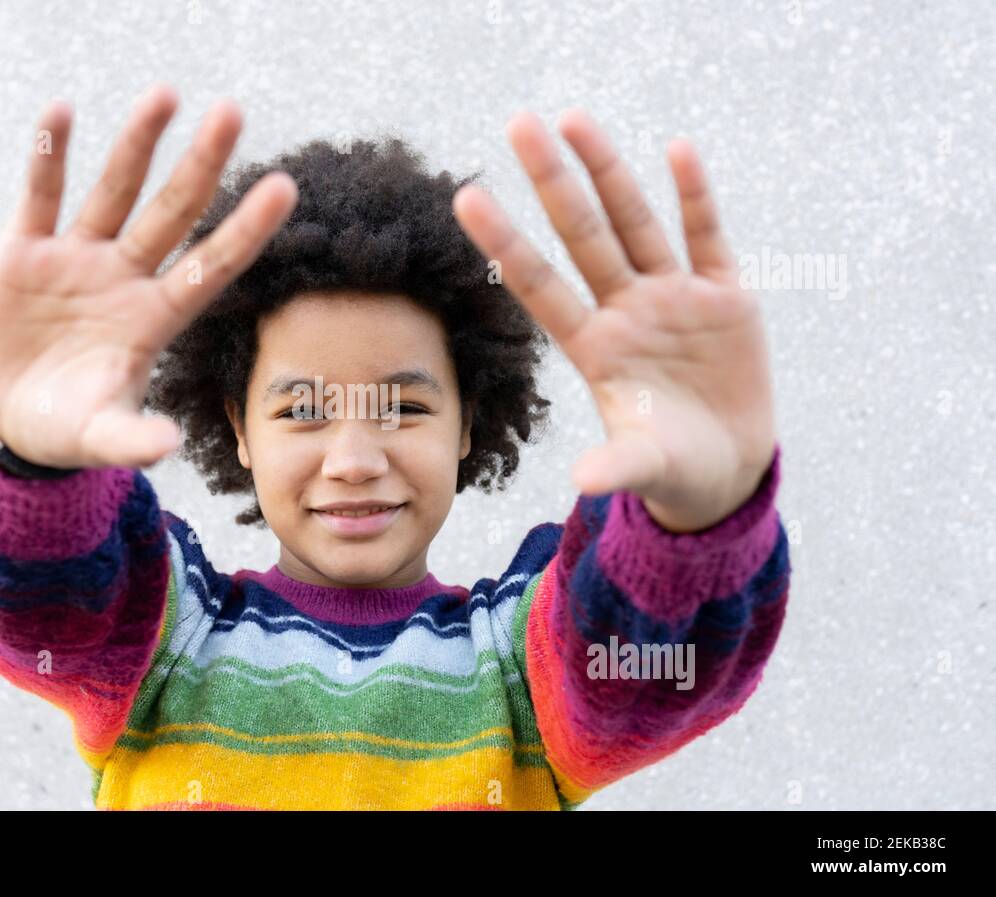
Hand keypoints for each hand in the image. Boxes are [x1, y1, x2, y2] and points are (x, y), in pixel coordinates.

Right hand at [0, 85, 297, 469]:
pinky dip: (49, 155)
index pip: (212, 266)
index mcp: (155, 319)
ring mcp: (79, 258)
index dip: (246, 229)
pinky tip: (61, 112)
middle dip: (202, 166)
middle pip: (173, 213)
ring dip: (137, 144)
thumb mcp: (99, 436)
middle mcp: (126, 279)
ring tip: (166, 93)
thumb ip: (131, 439)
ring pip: (115, 191)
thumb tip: (166, 446)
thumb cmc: (68, 427)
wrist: (9, 416)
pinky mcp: (26, 250)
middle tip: (233, 113)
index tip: (285, 187)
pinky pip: (41, 194)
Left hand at [453, 109, 775, 532]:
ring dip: (608, 171)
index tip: (467, 197)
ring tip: (575, 118)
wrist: (726, 468)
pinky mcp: (724, 296)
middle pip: (581, 235)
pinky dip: (694, 196)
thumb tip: (585, 481)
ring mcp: (673, 298)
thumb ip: (618, 465)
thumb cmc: (671, 468)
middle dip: (551, 181)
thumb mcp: (645, 466)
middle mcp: (625, 312)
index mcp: (593, 348)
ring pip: (634, 223)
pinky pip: (706, 236)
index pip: (539, 285)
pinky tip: (676, 150)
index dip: (505, 243)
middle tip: (516, 124)